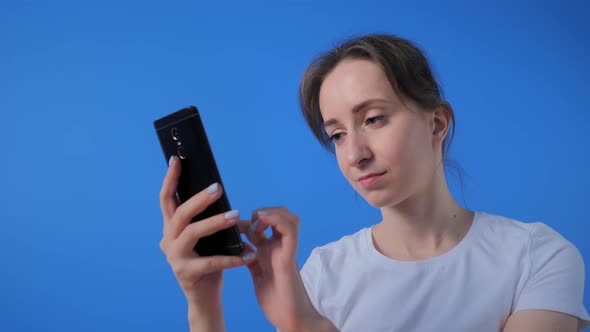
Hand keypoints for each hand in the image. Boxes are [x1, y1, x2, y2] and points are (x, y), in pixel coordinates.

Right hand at [159, 156, 254, 329]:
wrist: (205, 298)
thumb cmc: (209, 263)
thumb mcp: (206, 238)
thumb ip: (205, 218)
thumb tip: (218, 191)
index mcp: (171, 229)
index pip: (167, 199)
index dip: (170, 179)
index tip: (176, 159)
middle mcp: (168, 241)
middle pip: (179, 213)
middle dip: (199, 198)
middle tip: (219, 187)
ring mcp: (174, 258)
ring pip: (192, 233)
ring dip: (215, 222)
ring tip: (235, 216)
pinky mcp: (185, 274)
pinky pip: (210, 262)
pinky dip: (230, 258)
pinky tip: (247, 255)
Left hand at [242, 207, 332, 331]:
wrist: (290, 319)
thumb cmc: (276, 300)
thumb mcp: (258, 274)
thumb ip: (251, 259)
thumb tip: (241, 246)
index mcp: (273, 250)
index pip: (267, 223)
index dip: (251, 219)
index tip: (234, 226)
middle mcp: (281, 247)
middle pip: (281, 215)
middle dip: (263, 212)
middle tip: (248, 224)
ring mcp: (286, 250)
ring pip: (289, 217)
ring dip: (271, 214)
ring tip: (256, 223)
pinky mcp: (289, 257)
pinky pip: (289, 230)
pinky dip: (276, 220)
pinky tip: (261, 224)